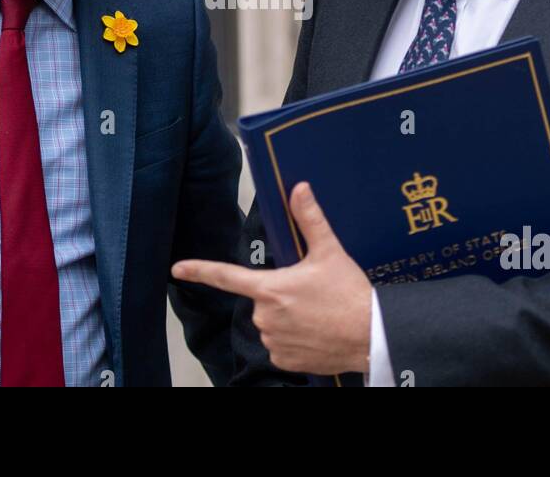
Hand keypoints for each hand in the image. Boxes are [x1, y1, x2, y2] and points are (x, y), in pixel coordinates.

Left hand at [172, 181, 371, 375]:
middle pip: (261, 300)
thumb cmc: (350, 295)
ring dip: (288, 319)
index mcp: (270, 288)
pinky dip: (294, 340)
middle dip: (280, 296)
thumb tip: (299, 188)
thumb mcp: (329, 252)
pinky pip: (280, 346)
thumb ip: (310, 219)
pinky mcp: (284, 360)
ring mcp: (273, 341)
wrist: (371, 336)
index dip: (199, 270)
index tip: (177, 269)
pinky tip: (316, 333)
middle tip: (312, 295)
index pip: (226, 276)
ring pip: (271, 323)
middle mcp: (265, 316)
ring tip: (318, 314)